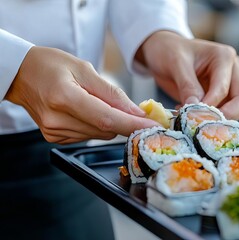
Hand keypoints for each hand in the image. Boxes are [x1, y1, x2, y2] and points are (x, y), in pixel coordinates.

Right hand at [5, 46, 159, 143]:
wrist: (21, 74)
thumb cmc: (51, 65)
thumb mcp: (84, 68)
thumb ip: (112, 93)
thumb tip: (137, 112)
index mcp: (64, 97)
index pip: (107, 118)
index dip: (133, 125)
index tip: (153, 126)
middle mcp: (57, 120)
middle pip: (106, 129)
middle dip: (125, 121)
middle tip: (136, 111)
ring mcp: (54, 132)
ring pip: (100, 134)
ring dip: (110, 122)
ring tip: (99, 102)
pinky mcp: (55, 138)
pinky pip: (89, 135)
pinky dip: (97, 125)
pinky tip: (87, 111)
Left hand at [136, 31, 238, 119]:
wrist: (164, 51)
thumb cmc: (169, 51)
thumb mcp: (175, 64)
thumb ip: (187, 86)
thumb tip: (195, 109)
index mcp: (224, 56)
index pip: (224, 88)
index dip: (210, 106)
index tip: (193, 117)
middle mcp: (234, 69)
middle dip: (226, 116)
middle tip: (202, 125)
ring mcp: (232, 82)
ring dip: (220, 118)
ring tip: (193, 117)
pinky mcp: (226, 94)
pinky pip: (227, 111)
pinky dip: (213, 117)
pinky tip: (192, 114)